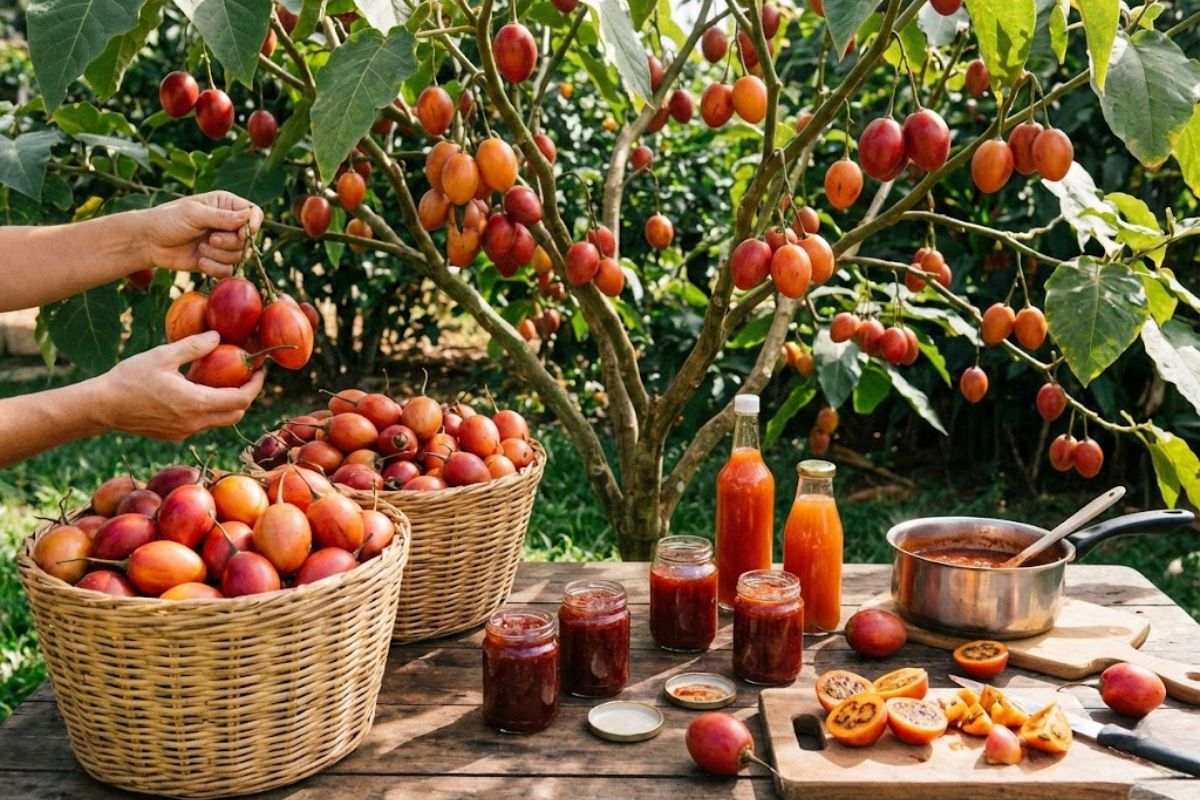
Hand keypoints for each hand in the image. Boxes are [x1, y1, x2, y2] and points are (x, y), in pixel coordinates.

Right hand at [95, 331, 264, 439]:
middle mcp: (195, 423)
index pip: (241, 399)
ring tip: (223, 379)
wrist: (101, 407)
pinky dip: (209, 408)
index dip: (256, 385)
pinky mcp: (174, 434)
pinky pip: (202, 423)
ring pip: (219, 420)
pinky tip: (199, 390)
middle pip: (235, 413)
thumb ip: (194, 346)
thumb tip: (218, 336)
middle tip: (246, 374)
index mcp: (197, 404)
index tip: (260, 369)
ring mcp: (184, 432)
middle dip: (246, 395)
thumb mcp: (163, 355)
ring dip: (227, 402)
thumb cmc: (130, 379)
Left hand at [141, 191, 264, 276]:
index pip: (253, 212)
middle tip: (210, 239)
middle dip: (229, 242)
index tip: (244, 232)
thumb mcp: (194, 214)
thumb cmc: (168, 220)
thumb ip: (222, 217)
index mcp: (225, 205)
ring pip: (239, 255)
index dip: (253, 224)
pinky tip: (200, 261)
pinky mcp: (217, 261)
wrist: (149, 242)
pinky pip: (229, 270)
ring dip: (219, 254)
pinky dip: (215, 268)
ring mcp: (223, 243)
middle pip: (248, 238)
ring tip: (200, 248)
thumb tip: (249, 215)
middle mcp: (228, 224)